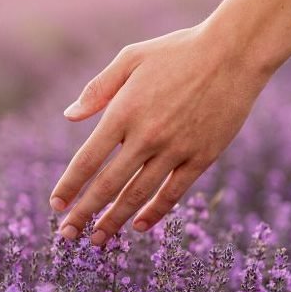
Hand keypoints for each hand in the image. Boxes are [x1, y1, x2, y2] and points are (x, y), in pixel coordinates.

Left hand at [49, 24, 271, 244]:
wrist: (234, 53)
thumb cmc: (178, 52)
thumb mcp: (131, 58)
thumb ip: (98, 89)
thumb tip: (70, 116)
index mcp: (124, 112)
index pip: (87, 160)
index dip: (69, 186)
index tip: (56, 205)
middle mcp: (146, 136)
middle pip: (107, 185)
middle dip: (84, 213)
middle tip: (68, 235)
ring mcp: (176, 149)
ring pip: (138, 195)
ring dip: (114, 220)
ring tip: (98, 239)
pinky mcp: (201, 157)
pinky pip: (174, 193)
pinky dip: (155, 212)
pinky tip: (139, 227)